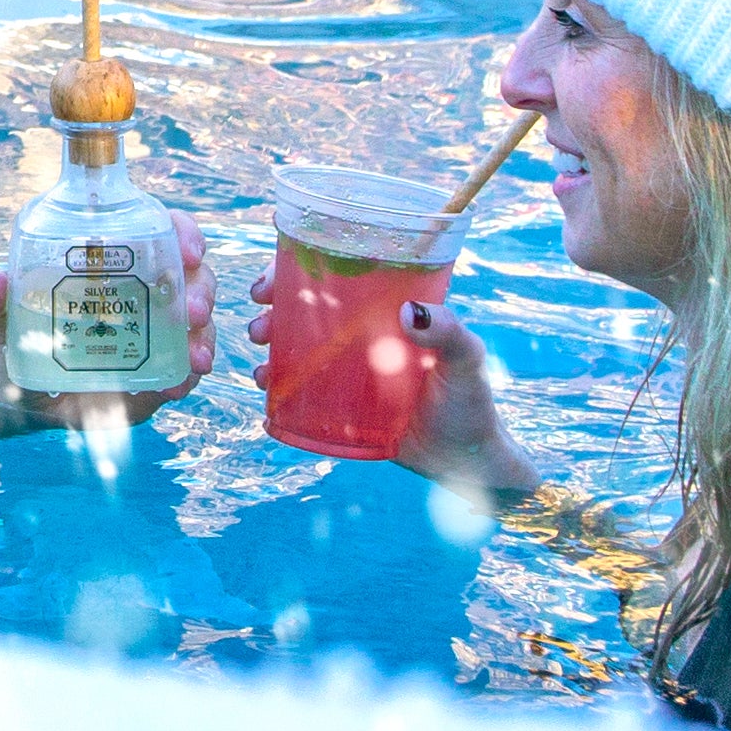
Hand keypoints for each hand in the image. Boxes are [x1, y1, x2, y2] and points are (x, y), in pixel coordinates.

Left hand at [0, 208, 218, 424]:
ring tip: (194, 359)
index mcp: (113, 259)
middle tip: (191, 310)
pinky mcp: (159, 370)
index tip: (189, 250)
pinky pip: (187, 367)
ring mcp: (156, 331)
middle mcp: (144, 289)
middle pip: (193, 274)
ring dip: (205, 336)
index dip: (184, 232)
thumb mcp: (0, 318)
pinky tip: (176, 384)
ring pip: (199, 322)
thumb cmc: (16, 340)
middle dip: (202, 289)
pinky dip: (189, 374)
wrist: (21, 399)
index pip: (161, 229)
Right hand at [234, 272, 538, 498]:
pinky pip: (301, 390)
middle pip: (306, 306)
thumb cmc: (472, 402)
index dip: (295, 269)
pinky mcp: (342, 404)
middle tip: (258, 324)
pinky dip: (278, 388)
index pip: (336, 273)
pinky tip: (266, 394)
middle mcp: (363, 332)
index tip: (270, 282)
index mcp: (389, 307)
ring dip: (269, 348)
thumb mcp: (467, 361)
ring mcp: (349, 368)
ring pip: (297, 345)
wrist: (467, 461)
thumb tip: (408, 312)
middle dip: (272, 309)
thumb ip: (450, 333)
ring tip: (259, 368)